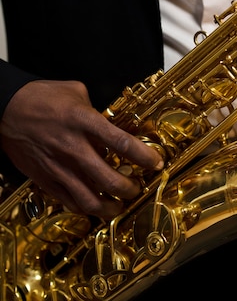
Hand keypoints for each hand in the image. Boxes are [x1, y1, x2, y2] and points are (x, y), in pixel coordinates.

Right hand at [0, 80, 163, 218]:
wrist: (4, 109)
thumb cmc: (39, 97)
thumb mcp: (75, 92)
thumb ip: (97, 109)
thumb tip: (113, 122)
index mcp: (83, 121)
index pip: (121, 143)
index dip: (144, 157)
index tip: (156, 163)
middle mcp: (73, 147)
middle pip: (110, 179)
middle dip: (131, 188)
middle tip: (137, 187)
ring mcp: (59, 167)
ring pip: (90, 199)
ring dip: (111, 207)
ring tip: (120, 205)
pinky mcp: (46, 179)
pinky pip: (70, 202)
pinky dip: (86, 208)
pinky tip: (95, 206)